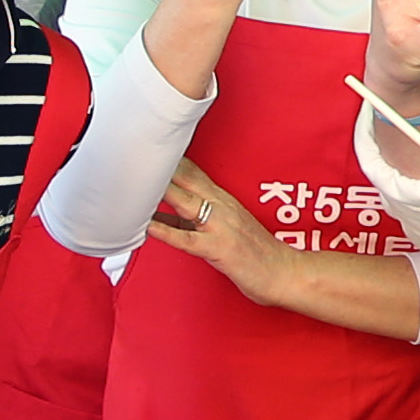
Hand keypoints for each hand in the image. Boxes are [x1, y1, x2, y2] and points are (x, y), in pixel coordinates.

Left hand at [144, 160, 304, 309]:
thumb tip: (154, 216)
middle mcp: (222, 206)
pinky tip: (148, 227)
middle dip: (163, 165)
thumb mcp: (221, 228)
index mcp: (222, 200)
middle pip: (187, 178)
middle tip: (135, 151)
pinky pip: (187, 239)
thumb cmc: (253, 253)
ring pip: (186, 202)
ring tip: (135, 180)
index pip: (192, 171)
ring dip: (162, 190)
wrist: (284, 273)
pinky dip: (166, 231)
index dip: (170, 158)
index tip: (148, 146)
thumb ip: (188, 220)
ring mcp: (220, 226)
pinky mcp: (219, 248)